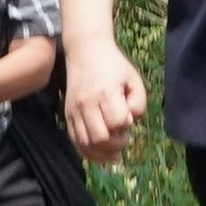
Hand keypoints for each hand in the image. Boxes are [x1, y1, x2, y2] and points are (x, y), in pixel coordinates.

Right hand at [61, 33, 146, 164]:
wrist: (85, 52)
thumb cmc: (114, 66)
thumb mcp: (134, 79)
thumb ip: (138, 102)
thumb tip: (130, 122)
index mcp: (106, 93)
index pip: (116, 122)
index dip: (125, 125)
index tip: (128, 119)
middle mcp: (86, 104)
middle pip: (100, 138)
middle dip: (116, 143)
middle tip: (124, 137)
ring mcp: (74, 111)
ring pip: (85, 144)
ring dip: (102, 153)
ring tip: (114, 149)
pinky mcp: (67, 116)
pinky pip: (74, 141)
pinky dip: (88, 152)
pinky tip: (100, 153)